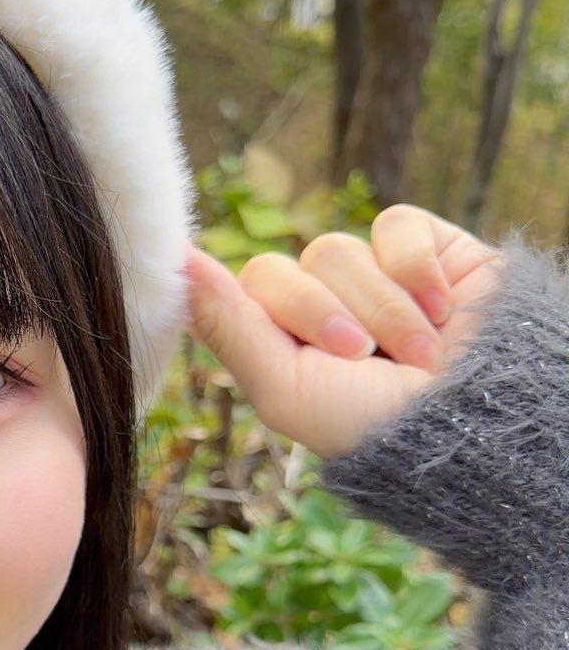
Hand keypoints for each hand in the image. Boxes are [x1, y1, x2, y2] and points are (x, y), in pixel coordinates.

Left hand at [181, 204, 507, 459]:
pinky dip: (418, 270)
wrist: (476, 420)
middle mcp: (318, 301)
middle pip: (290, 267)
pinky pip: (395, 225)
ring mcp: (368, 272)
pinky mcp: (420, 246)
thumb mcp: (286, 387)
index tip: (329, 352)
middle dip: (331, 316)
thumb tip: (173, 258)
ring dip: (383, 309)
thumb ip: (228, 324)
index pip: (246, 286)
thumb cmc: (374, 423)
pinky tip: (444, 308)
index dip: (284, 311)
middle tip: (368, 358)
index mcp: (277, 338)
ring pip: (338, 249)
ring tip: (422, 352)